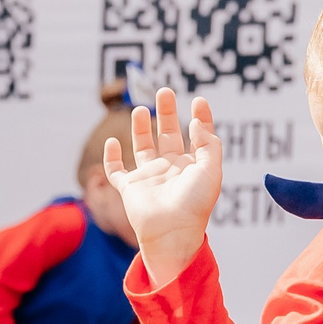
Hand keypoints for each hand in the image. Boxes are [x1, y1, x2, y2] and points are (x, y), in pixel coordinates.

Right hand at [103, 88, 223, 285]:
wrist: (171, 232)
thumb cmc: (194, 204)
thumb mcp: (210, 170)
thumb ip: (207, 143)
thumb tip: (195, 122)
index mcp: (192, 167)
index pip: (197, 137)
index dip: (199, 118)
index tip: (198, 100)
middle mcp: (171, 170)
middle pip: (168, 135)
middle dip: (166, 113)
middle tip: (164, 91)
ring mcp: (149, 178)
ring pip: (143, 147)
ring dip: (141, 128)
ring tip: (141, 109)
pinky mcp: (130, 188)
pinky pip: (117, 171)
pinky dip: (111, 157)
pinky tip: (113, 142)